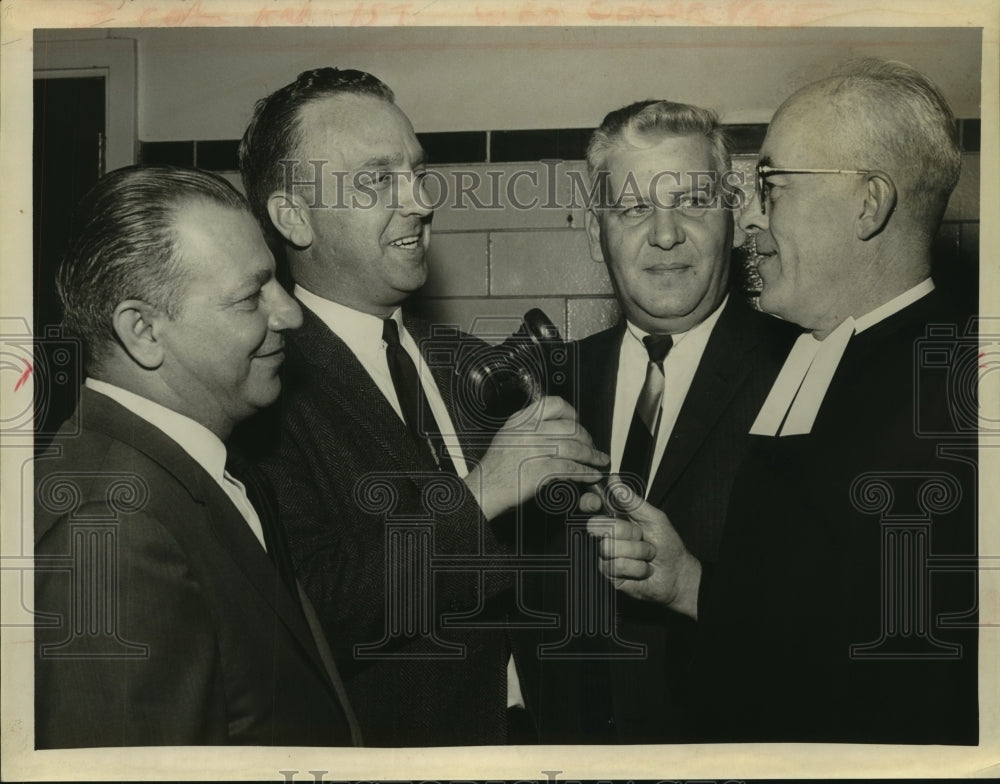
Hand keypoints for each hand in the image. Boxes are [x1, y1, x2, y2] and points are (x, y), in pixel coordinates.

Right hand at [464, 396, 608, 520]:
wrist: (484, 489)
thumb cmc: (495, 469)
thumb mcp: (508, 437)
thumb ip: (529, 429)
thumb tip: (556, 430)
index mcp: (521, 420)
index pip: (554, 404)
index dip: (572, 413)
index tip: (578, 423)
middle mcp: (528, 431)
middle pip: (570, 427)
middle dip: (587, 438)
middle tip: (592, 446)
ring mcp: (534, 449)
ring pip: (574, 447)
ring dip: (591, 456)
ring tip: (599, 461)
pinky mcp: (540, 470)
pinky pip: (571, 468)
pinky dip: (585, 472)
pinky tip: (591, 475)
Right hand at [581, 478, 700, 618]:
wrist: (676, 572)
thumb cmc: (667, 544)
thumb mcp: (653, 517)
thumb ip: (632, 500)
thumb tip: (614, 480)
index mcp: (615, 518)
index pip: (590, 506)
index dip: (589, 502)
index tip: (596, 502)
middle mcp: (606, 536)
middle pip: (597, 526)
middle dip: (627, 532)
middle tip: (641, 537)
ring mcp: (606, 556)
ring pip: (609, 548)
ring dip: (637, 552)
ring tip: (645, 556)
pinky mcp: (609, 575)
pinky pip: (616, 567)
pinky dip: (637, 568)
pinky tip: (642, 569)